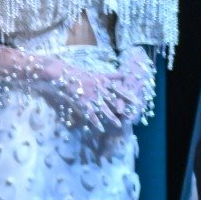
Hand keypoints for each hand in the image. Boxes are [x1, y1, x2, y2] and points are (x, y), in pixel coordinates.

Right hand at [26, 54, 146, 129]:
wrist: (62, 73)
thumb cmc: (78, 73)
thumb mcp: (97, 73)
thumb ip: (111, 76)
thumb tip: (124, 74)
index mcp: (104, 81)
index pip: (119, 89)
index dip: (129, 96)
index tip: (138, 101)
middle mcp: (99, 88)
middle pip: (113, 100)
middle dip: (123, 108)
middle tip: (131, 116)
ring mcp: (90, 95)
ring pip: (103, 108)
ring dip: (111, 117)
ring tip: (118, 124)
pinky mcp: (81, 101)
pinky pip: (90, 113)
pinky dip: (95, 120)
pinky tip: (100, 127)